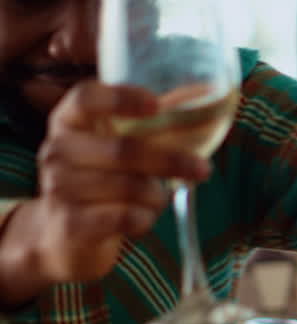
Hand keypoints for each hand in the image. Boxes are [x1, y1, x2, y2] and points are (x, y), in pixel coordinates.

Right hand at [0, 82, 209, 303]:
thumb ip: (153, 120)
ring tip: (155, 198)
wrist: (65, 234)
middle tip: (203, 169)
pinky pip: (127, 217)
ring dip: (157, 195)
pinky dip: (146, 218)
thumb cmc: (103, 179)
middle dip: (170, 160)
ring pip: (131, 187)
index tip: (156, 104)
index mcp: (69, 121)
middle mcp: (57, 150)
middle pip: (122, 149)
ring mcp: (59, 187)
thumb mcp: (117, 144)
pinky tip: (141, 218)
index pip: (85, 98)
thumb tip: (211, 90)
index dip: (121, 98)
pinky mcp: (71, 223)